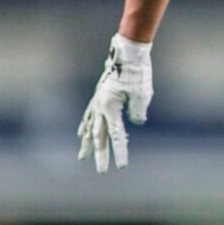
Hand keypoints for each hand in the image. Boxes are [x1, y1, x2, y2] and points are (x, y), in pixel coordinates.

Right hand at [77, 33, 153, 171]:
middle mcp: (101, 106)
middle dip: (101, 154)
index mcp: (111, 107)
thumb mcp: (142, 94)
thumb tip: (135, 123)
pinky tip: (81, 133)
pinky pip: (89, 115)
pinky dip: (85, 126)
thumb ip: (138, 111)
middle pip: (99, 135)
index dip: (120, 152)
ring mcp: (98, 101)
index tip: (122, 166)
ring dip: (87, 143)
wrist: (128, 53)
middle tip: (102, 171)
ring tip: (83, 156)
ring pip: (90, 127)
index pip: (117, 135)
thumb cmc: (136, 73)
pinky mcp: (99, 96)